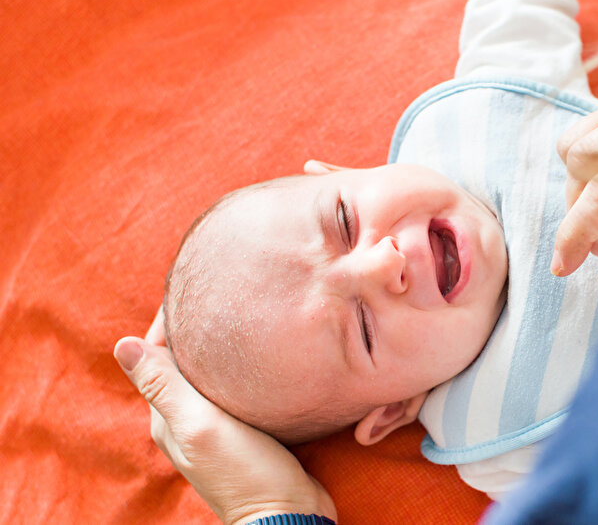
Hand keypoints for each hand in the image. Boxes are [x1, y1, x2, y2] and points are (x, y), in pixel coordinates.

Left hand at [114, 310, 336, 524]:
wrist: (289, 517)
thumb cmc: (244, 473)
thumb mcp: (200, 426)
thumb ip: (164, 386)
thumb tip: (121, 344)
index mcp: (168, 414)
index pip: (159, 352)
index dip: (172, 317)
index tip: (195, 284)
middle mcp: (188, 417)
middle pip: (187, 359)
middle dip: (200, 325)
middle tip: (227, 289)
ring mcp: (220, 425)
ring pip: (215, 372)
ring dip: (226, 345)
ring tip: (249, 311)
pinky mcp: (251, 430)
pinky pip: (241, 387)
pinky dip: (247, 366)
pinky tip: (267, 351)